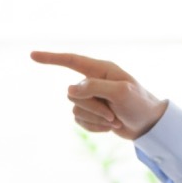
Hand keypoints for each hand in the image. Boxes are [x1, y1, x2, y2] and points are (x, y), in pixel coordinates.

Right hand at [30, 51, 167, 139]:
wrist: (149, 125)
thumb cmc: (139, 104)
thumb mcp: (121, 92)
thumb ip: (95, 87)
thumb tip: (70, 90)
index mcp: (101, 69)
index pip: (70, 61)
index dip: (51, 58)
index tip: (32, 55)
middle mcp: (93, 81)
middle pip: (72, 94)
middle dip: (92, 108)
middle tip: (113, 113)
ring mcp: (91, 98)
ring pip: (75, 109)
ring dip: (95, 119)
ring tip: (114, 120)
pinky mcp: (91, 113)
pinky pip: (79, 121)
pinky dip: (94, 127)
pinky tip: (109, 127)